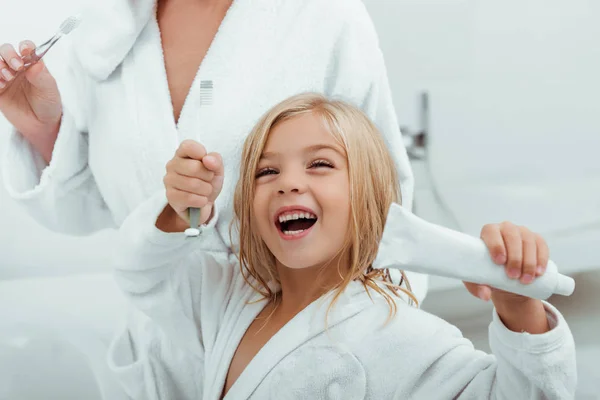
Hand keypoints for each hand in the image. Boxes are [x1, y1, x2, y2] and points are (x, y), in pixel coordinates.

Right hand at [0, 41, 62, 158]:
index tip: (25, 51)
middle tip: (16, 67)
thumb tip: (36, 63)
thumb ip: (41, 76)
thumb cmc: (48, 104)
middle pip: (6, 50)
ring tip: (8, 78)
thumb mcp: (49, 90)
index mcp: (33, 63)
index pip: (27, 48)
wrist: (41, 124)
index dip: (24, 46)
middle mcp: (17, 67)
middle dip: (8, 55)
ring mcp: (6, 76)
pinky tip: (1, 86)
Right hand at [157, 140, 223, 231]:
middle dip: (208, 177)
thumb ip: (216, 160)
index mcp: (183, 153)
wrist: (204, 202)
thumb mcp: (217, 169)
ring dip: (206, 190)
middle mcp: (172, 164)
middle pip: (194, 167)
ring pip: (193, 184)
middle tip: (209, 180)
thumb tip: (207, 159)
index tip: (207, 162)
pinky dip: (201, 200)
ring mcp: (169, 180)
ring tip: (205, 191)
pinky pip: (189, 198)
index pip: (188, 146)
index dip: (201, 153)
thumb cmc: (208, 181)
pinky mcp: (170, 196)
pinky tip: (201, 200)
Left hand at [463, 221, 548, 302]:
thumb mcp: (478, 280)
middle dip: (514, 257)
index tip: (499, 261)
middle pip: (511, 236)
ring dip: (529, 261)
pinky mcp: (537, 240)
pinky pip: (542, 246)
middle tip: (512, 275)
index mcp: (489, 232)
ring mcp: (523, 232)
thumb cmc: (488, 273)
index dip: (495, 244)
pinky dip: (541, 259)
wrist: (506, 278)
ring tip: (525, 279)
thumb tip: (485, 295)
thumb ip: (476, 288)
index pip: (491, 231)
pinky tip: (539, 272)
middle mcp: (506, 228)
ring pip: (528, 241)